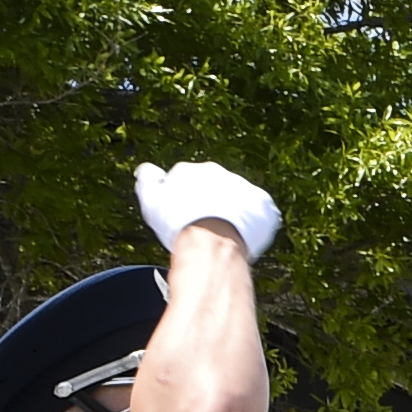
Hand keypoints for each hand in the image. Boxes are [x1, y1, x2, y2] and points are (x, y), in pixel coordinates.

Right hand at [135, 160, 281, 259]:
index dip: (184, 199)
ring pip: (236, 198)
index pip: (186, 180)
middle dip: (210, 201)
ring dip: (232, 211)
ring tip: (224, 232)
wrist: (213, 241)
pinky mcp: (263, 203)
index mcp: (189, 170)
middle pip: (212, 186)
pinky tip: (243, 234)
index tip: (184, 214)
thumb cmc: (179, 225)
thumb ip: (148, 181)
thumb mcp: (150, 201)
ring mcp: (243, 186)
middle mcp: (217, 172)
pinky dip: (254, 220)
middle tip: (205, 224)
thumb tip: (148, 170)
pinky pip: (259, 210)